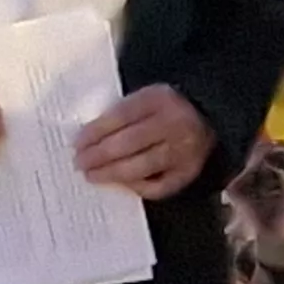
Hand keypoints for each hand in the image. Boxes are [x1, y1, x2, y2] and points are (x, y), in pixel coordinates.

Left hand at [73, 85, 216, 196]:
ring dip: (112, 173)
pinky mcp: (189, 173)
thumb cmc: (165, 108)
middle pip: (130, 143)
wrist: (206, 115)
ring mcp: (184, 151)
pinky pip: (159, 186)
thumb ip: (120, 113)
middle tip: (80, 163)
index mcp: (160, 99)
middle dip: (99, 155)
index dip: (96, 132)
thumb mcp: (145, 97)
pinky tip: (121, 183)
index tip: (77, 143)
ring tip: (93, 175)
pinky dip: (138, 187)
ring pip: (142, 167)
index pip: (122, 116)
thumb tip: (87, 138)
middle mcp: (175, 125)